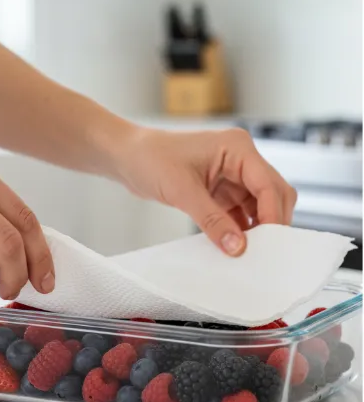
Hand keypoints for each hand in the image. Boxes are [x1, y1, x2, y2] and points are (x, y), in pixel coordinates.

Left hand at [113, 125, 296, 255]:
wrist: (130, 158)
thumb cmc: (152, 160)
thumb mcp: (183, 192)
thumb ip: (212, 220)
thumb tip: (236, 247)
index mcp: (238, 148)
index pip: (268, 184)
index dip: (272, 215)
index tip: (270, 244)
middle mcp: (241, 159)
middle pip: (272, 193)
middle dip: (271, 221)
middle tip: (264, 252)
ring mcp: (233, 175)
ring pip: (259, 206)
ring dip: (256, 228)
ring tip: (249, 254)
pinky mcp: (222, 191)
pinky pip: (240, 213)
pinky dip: (240, 229)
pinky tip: (234, 246)